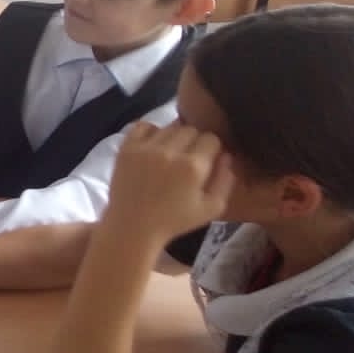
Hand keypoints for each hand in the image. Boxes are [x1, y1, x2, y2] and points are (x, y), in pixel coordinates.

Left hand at [102, 123, 233, 244]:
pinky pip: (143, 126)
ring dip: (174, 136)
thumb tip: (227, 156)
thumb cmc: (174, 221)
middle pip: (191, 129)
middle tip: (189, 156)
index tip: (208, 158)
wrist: (132, 226)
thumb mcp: (211, 208)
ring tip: (171, 152)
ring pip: (169, 126)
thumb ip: (225, 180)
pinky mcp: (126, 148)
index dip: (212, 148)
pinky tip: (153, 145)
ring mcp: (145, 148)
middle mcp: (170, 152)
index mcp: (193, 167)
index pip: (211, 138)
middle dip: (194, 141)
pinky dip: (150, 131)